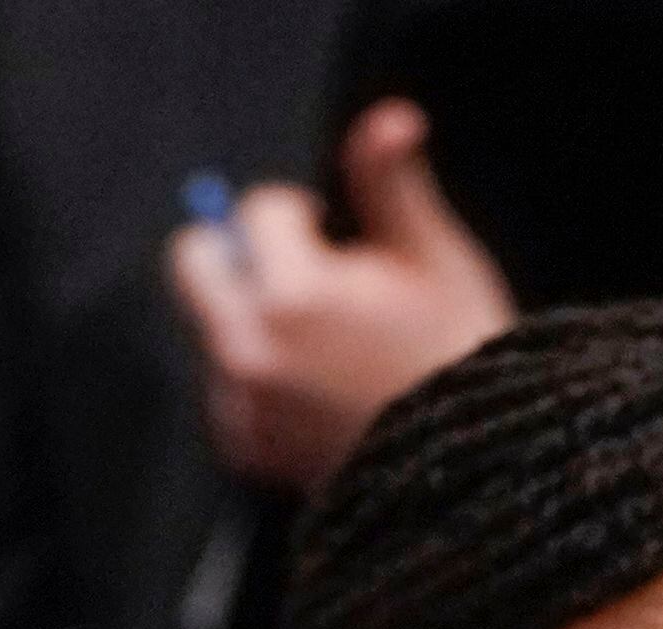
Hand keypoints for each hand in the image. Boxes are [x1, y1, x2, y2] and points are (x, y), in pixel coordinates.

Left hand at [165, 100, 513, 492]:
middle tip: (299, 270)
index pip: (254, 212)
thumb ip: (391, 184)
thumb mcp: (435, 260)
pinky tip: (322, 391)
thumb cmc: (460, 355)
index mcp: (293, 295)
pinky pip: (228, 385)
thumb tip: (391, 118)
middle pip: (196, 260)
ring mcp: (240, 404)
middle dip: (237, 251)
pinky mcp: (243, 447)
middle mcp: (250, 350)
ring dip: (255, 319)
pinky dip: (261, 378)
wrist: (466, 476)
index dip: (298, 212)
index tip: (330, 232)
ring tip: (332, 349)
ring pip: (214, 324)